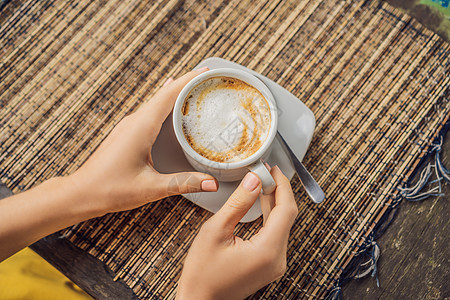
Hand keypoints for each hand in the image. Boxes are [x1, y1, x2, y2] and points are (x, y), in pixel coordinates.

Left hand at [69, 67, 217, 215]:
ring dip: (175, 93)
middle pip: (164, 94)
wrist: (82, 193)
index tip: (205, 70)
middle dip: (186, 83)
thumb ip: (184, 183)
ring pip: (156, 102)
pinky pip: (149, 112)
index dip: (189, 80)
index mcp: (141, 127)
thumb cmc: (110, 189)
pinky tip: (168, 106)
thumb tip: (212, 182)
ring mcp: (129, 126)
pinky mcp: (126, 134)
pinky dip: (164, 105)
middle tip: (206, 76)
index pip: (169, 95)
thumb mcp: (151, 187)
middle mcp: (134, 122)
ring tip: (193, 87)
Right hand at [176, 166, 297, 299]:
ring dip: (274, 202)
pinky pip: (276, 234)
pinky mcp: (270, 264)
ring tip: (263, 181)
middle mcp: (278, 259)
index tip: (272, 169)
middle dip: (278, 190)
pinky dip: (270, 216)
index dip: (282, 185)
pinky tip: (262, 202)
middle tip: (265, 171)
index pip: (286, 209)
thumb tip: (253, 180)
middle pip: (287, 216)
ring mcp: (275, 263)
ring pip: (282, 224)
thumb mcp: (216, 231)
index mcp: (267, 250)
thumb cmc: (202, 273)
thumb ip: (238, 203)